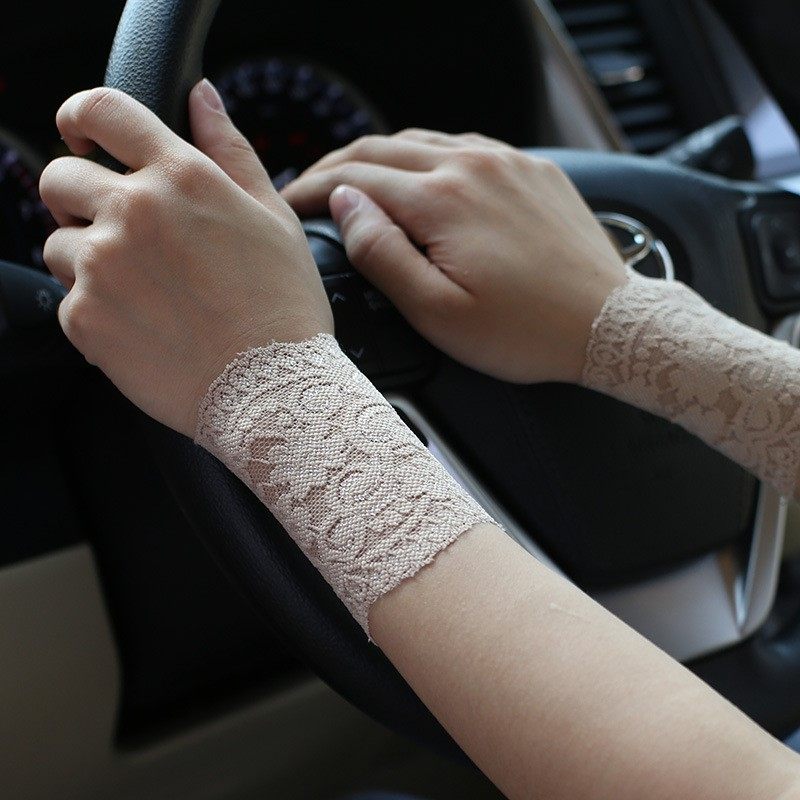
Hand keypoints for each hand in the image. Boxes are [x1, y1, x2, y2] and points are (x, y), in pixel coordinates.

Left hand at [40, 80, 331, 436]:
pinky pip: (68, 300)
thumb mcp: (273, 216)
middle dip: (78, 197)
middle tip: (117, 229)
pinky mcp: (84, 319)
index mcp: (179, 177)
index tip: (82, 134)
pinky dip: (97, 311)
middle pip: (58, 177)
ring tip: (143, 291)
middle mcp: (131, 212)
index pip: (100, 110)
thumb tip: (202, 96)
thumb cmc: (283, 306)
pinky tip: (145, 325)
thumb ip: (229, 149)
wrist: (273, 391)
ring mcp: (101, 266)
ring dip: (88, 258)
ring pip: (57, 243)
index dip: (81, 115)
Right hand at [282, 130, 625, 383]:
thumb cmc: (524, 332)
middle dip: (337, 167)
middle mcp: (473, 164)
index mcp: (442, 199)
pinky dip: (428, 156)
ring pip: (422, 141)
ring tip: (355, 183)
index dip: (312, 190)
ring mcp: (507, 161)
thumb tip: (346, 205)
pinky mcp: (532, 169)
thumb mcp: (438, 313)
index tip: (288, 205)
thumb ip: (383, 254)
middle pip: (382, 149)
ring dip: (380, 158)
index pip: (355, 179)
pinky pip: (466, 146)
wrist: (610, 324)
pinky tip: (420, 177)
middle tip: (309, 190)